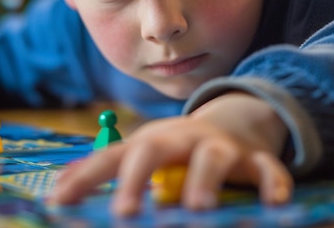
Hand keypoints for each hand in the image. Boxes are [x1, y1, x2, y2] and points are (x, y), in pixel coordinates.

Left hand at [51, 93, 292, 215]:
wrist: (232, 120)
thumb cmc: (176, 147)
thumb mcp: (142, 152)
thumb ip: (104, 169)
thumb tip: (58, 186)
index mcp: (150, 141)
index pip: (112, 156)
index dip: (86, 177)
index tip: (59, 202)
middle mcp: (181, 139)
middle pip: (155, 150)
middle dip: (137, 178)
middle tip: (124, 214)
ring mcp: (220, 147)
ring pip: (212, 158)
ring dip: (203, 181)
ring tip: (197, 209)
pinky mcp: (254, 159)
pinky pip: (266, 168)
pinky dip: (272, 182)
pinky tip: (275, 203)